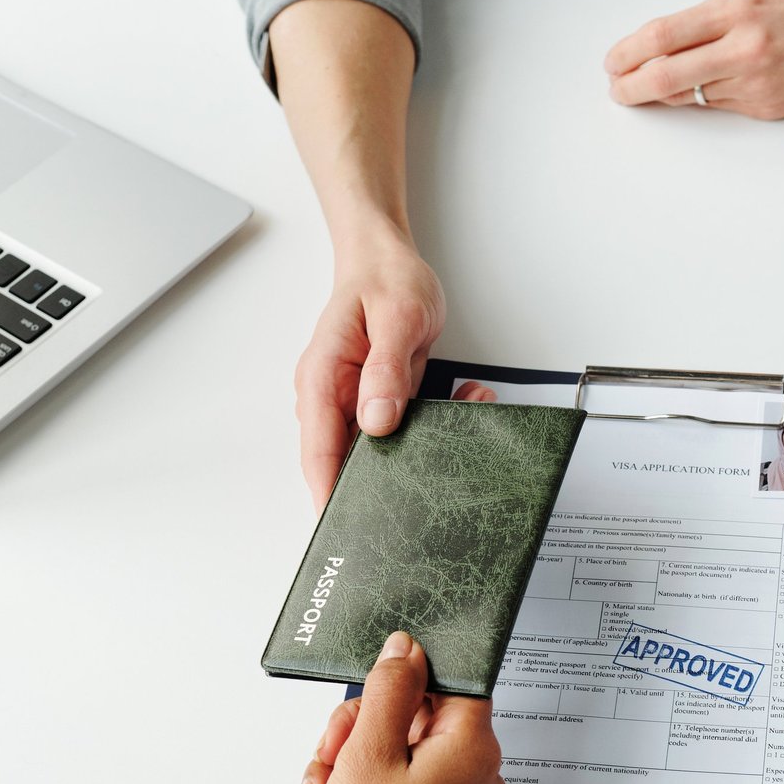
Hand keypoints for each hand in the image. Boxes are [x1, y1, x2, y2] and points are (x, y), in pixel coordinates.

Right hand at [295, 232, 446, 508]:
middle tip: (420, 493)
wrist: (386, 257)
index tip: (343, 526)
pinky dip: (431, 424)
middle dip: (384, 477)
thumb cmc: (384, 278)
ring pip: (380, 447)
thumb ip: (387, 370)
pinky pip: (401, 427)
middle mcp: (332, 396)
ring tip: (463, 417)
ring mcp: (354, 401)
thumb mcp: (397, 317)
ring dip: (420, 444)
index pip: (319, 451)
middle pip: (345, 459)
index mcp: (323, 379)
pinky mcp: (377, 399)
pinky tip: (464, 402)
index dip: (329, 493)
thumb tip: (377, 420)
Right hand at [295, 631, 505, 783]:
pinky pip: (399, 781)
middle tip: (332, 753)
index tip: (371, 692)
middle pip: (419, 712)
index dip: (405, 679)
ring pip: (400, 746)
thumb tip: (407, 648)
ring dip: (351, 758)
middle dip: (363, 725)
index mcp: (475, 748)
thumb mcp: (368, 754)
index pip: (452, 679)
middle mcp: (477, 772)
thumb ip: (390, 690)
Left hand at [603, 0, 783, 120]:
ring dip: (669, 95)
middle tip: (618, 91)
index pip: (661, 35)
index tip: (613, 62)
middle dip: (631, 87)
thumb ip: (716, 20)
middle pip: (664, 75)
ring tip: (657, 89)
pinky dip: (709, 99)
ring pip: (693, 95)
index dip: (627, 53)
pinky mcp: (771, 107)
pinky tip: (709, 90)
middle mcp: (743, 45)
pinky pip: (724, 107)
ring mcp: (757, 81)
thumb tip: (671, 46)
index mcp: (737, 8)